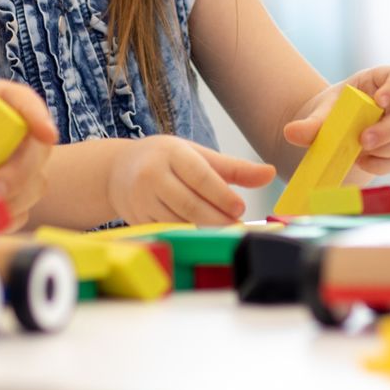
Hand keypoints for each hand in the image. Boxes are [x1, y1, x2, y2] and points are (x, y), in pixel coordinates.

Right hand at [107, 135, 274, 226]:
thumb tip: (271, 173)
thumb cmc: (167, 159)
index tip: (241, 208)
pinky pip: (168, 230)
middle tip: (240, 227)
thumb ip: (234, 168)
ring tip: (227, 234)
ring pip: (179, 221)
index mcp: (171, 152)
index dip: (221, 195)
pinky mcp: (137, 218)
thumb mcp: (197, 155)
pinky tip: (203, 237)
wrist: (118, 171)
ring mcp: (141, 199)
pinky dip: (188, 235)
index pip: (200, 176)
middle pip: (190, 203)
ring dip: (205, 230)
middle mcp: (152, 174)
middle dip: (218, 219)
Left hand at [281, 66, 389, 179]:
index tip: (380, 100)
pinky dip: (383, 164)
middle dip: (388, 129)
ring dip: (389, 148)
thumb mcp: (319, 115)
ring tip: (359, 153)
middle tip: (363, 140)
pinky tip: (363, 163)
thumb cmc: (329, 116)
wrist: (329, 138)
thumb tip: (291, 132)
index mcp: (378, 83)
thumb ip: (309, 124)